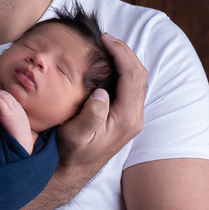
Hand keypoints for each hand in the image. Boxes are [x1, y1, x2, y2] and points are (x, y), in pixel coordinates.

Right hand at [54, 33, 146, 176]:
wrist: (72, 171)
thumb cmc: (69, 153)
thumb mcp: (75, 136)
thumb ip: (91, 116)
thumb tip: (102, 93)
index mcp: (126, 118)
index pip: (132, 76)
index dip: (120, 53)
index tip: (104, 39)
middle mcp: (134, 117)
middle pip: (139, 74)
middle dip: (125, 51)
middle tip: (105, 38)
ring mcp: (132, 117)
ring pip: (138, 79)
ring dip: (125, 59)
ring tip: (107, 45)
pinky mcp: (126, 117)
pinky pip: (131, 86)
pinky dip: (122, 69)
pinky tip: (107, 63)